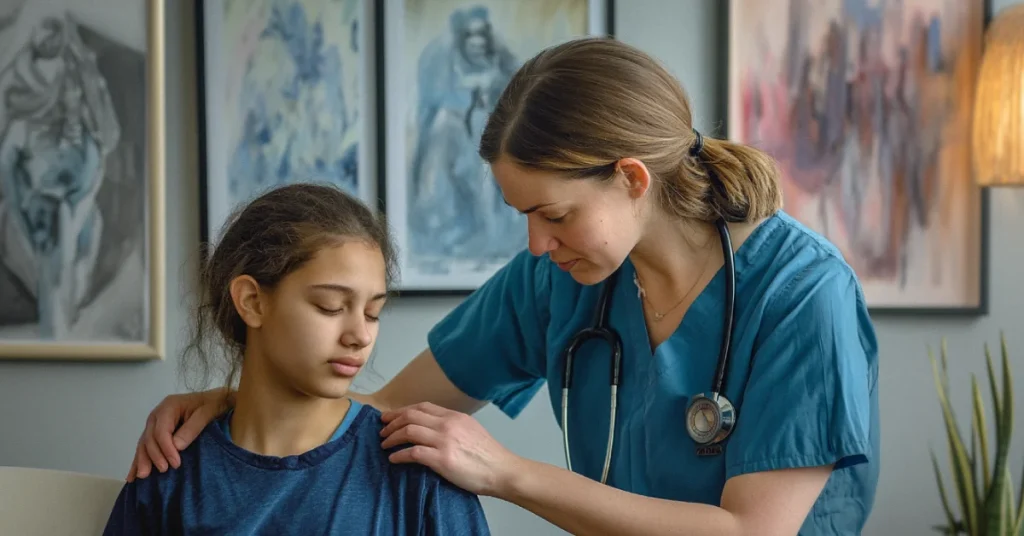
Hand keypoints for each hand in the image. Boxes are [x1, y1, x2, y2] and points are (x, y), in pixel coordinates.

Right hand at [126, 389, 231, 481]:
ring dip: (142, 460)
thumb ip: (192, 428)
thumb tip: (176, 446)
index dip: (166, 448)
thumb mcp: (206, 413)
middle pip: (150, 437)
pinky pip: (145, 446)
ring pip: (144, 443)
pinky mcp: (156, 431)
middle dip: (153, 456)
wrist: (214, 399)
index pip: (161, 430)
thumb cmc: (212, 404)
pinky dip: (139, 459)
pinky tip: (132, 475)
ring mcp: (155, 423)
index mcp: (169, 406)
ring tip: (142, 477)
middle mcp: (158, 414)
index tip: (175, 463)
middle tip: (163, 470)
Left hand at [379, 402, 519, 496]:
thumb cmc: (488, 454)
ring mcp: (444, 441)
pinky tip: (393, 459)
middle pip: (411, 416)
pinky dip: (399, 455)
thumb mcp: (470, 429)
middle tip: (382, 429)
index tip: (391, 417)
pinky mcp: (442, 459)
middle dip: (392, 421)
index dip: (402, 410)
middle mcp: (448, 424)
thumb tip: (432, 428)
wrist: (502, 470)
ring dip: (392, 437)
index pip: (422, 407)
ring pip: (408, 431)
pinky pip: (412, 453)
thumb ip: (452, 425)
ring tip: (384, 444)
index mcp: (454, 416)